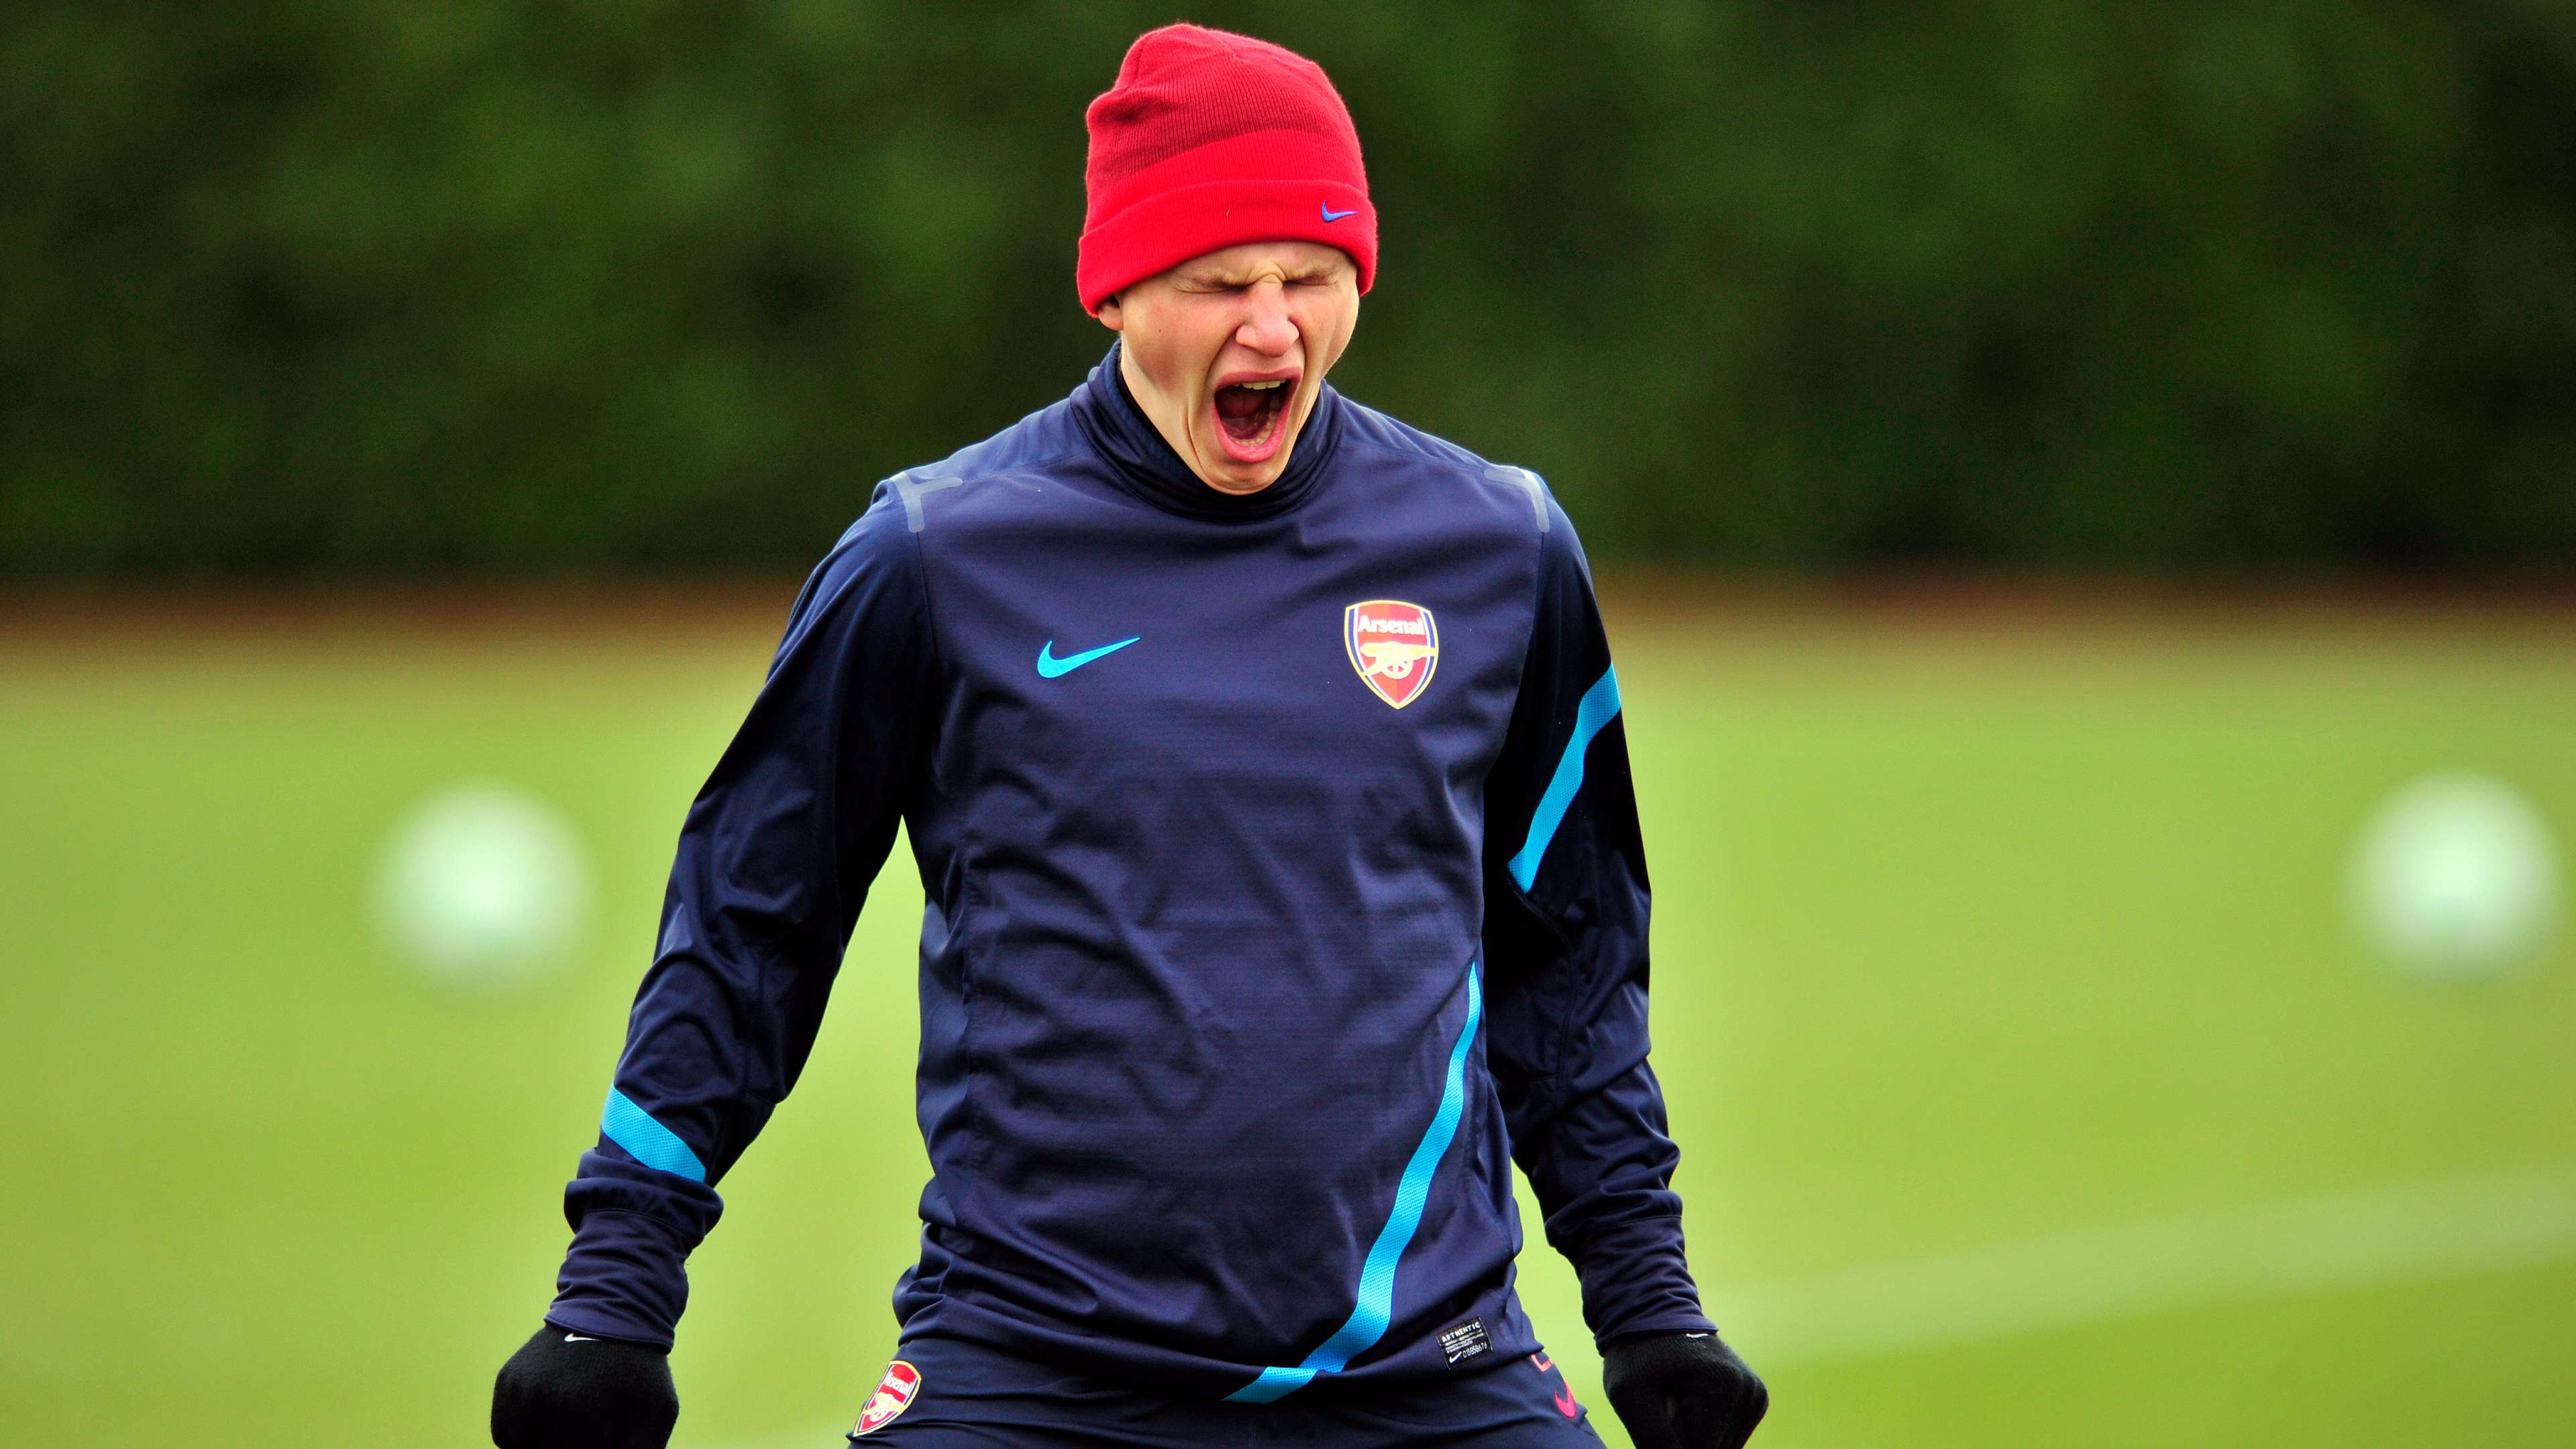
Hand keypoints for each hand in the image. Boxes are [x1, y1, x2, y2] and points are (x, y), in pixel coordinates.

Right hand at [492, 1323, 678, 1448]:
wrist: (612, 1307)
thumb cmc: (639, 1366)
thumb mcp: (658, 1410)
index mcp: (578, 1407)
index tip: (609, 1433)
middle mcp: (539, 1400)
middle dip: (578, 1446)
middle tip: (595, 1421)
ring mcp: (517, 1391)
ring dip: (551, 1446)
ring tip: (579, 1419)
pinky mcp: (505, 1384)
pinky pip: (508, 1436)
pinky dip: (528, 1438)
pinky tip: (555, 1418)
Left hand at [1601, 1331, 1767, 1448]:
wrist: (1652, 1314)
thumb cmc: (1636, 1352)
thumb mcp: (1629, 1396)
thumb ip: (1653, 1442)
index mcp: (1725, 1389)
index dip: (1667, 1441)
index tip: (1655, 1411)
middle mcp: (1750, 1393)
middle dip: (1681, 1437)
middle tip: (1664, 1403)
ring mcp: (1756, 1396)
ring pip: (1720, 1447)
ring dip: (1692, 1434)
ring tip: (1675, 1399)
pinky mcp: (1754, 1399)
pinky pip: (1726, 1436)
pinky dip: (1704, 1428)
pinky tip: (1688, 1401)